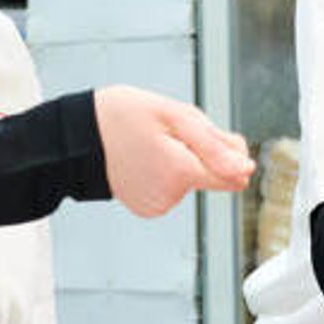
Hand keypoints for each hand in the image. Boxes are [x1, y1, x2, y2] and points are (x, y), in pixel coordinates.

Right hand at [94, 85, 254, 217]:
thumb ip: (215, 143)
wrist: (77, 137)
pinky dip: (165, 174)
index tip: (226, 144)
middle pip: (209, 175)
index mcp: (180, 171)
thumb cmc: (122, 117)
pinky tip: (146, 159)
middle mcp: (170, 195)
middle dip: (202, 152)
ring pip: (189, 181)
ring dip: (181, 162)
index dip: (233, 157)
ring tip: (153, 143)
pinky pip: (171, 189)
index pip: (231, 176)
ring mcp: (156, 204)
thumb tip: (245, 166)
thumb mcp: (174, 115)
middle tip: (174, 132)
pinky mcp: (146, 208)